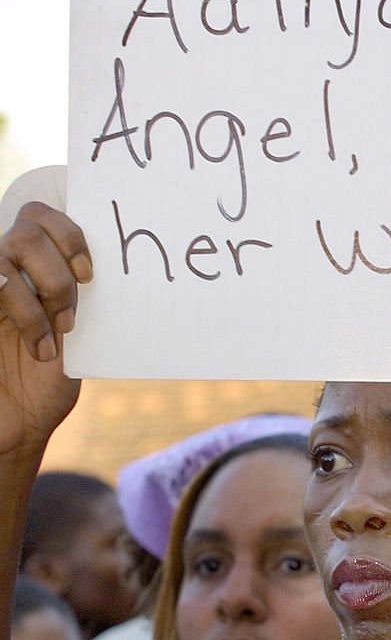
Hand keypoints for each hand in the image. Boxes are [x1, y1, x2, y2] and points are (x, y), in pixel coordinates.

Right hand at [0, 202, 91, 453]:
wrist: (16, 425)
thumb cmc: (47, 384)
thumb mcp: (75, 335)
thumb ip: (81, 297)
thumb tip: (129, 265)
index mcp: (32, 269)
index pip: (44, 214)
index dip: (70, 231)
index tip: (91, 273)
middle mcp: (6, 270)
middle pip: (31, 223)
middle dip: (61, 263)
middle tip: (73, 306)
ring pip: (12, 247)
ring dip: (47, 288)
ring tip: (61, 329)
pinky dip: (28, 313)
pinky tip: (42, 349)